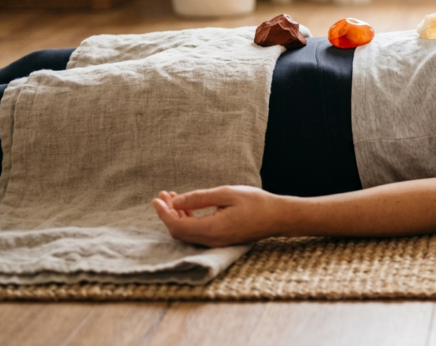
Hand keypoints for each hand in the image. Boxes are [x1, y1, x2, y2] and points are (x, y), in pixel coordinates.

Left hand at [151, 186, 282, 247]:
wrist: (279, 216)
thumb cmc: (256, 202)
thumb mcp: (226, 193)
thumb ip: (199, 198)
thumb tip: (175, 201)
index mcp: (212, 229)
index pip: (177, 226)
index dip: (163, 213)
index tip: (156, 199)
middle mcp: (212, 241)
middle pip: (179, 232)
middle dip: (168, 213)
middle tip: (163, 196)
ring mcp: (216, 242)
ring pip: (187, 233)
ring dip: (177, 216)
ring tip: (173, 197)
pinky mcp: (221, 240)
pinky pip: (197, 233)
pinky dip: (189, 220)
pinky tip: (188, 207)